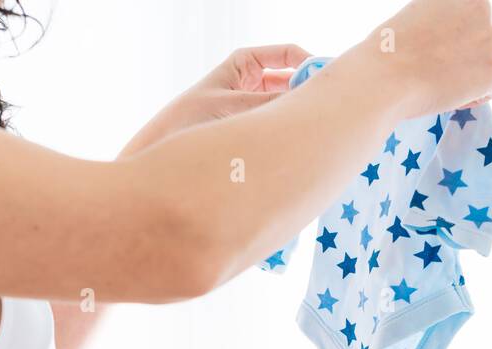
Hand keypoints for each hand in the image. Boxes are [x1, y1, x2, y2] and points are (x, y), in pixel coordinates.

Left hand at [118, 44, 312, 156]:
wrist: (159, 150)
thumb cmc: (189, 120)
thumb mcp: (234, 108)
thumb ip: (272, 103)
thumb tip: (308, 102)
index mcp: (245, 62)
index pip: (289, 55)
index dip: (311, 64)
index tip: (329, 81)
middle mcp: (251, 81)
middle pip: (292, 80)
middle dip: (310, 91)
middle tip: (331, 108)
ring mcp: (252, 105)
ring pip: (286, 105)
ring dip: (299, 114)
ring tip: (317, 128)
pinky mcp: (251, 129)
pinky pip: (276, 125)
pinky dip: (288, 131)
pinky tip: (300, 143)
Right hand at [358, 0, 491, 116]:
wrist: (385, 78)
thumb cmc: (390, 49)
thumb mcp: (419, 13)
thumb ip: (445, 18)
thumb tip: (452, 34)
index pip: (481, 13)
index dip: (467, 33)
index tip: (449, 48)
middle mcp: (484, 11)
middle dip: (478, 51)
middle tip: (451, 68)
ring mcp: (491, 42)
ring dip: (480, 72)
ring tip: (450, 83)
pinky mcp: (491, 73)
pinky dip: (478, 95)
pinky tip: (454, 96)